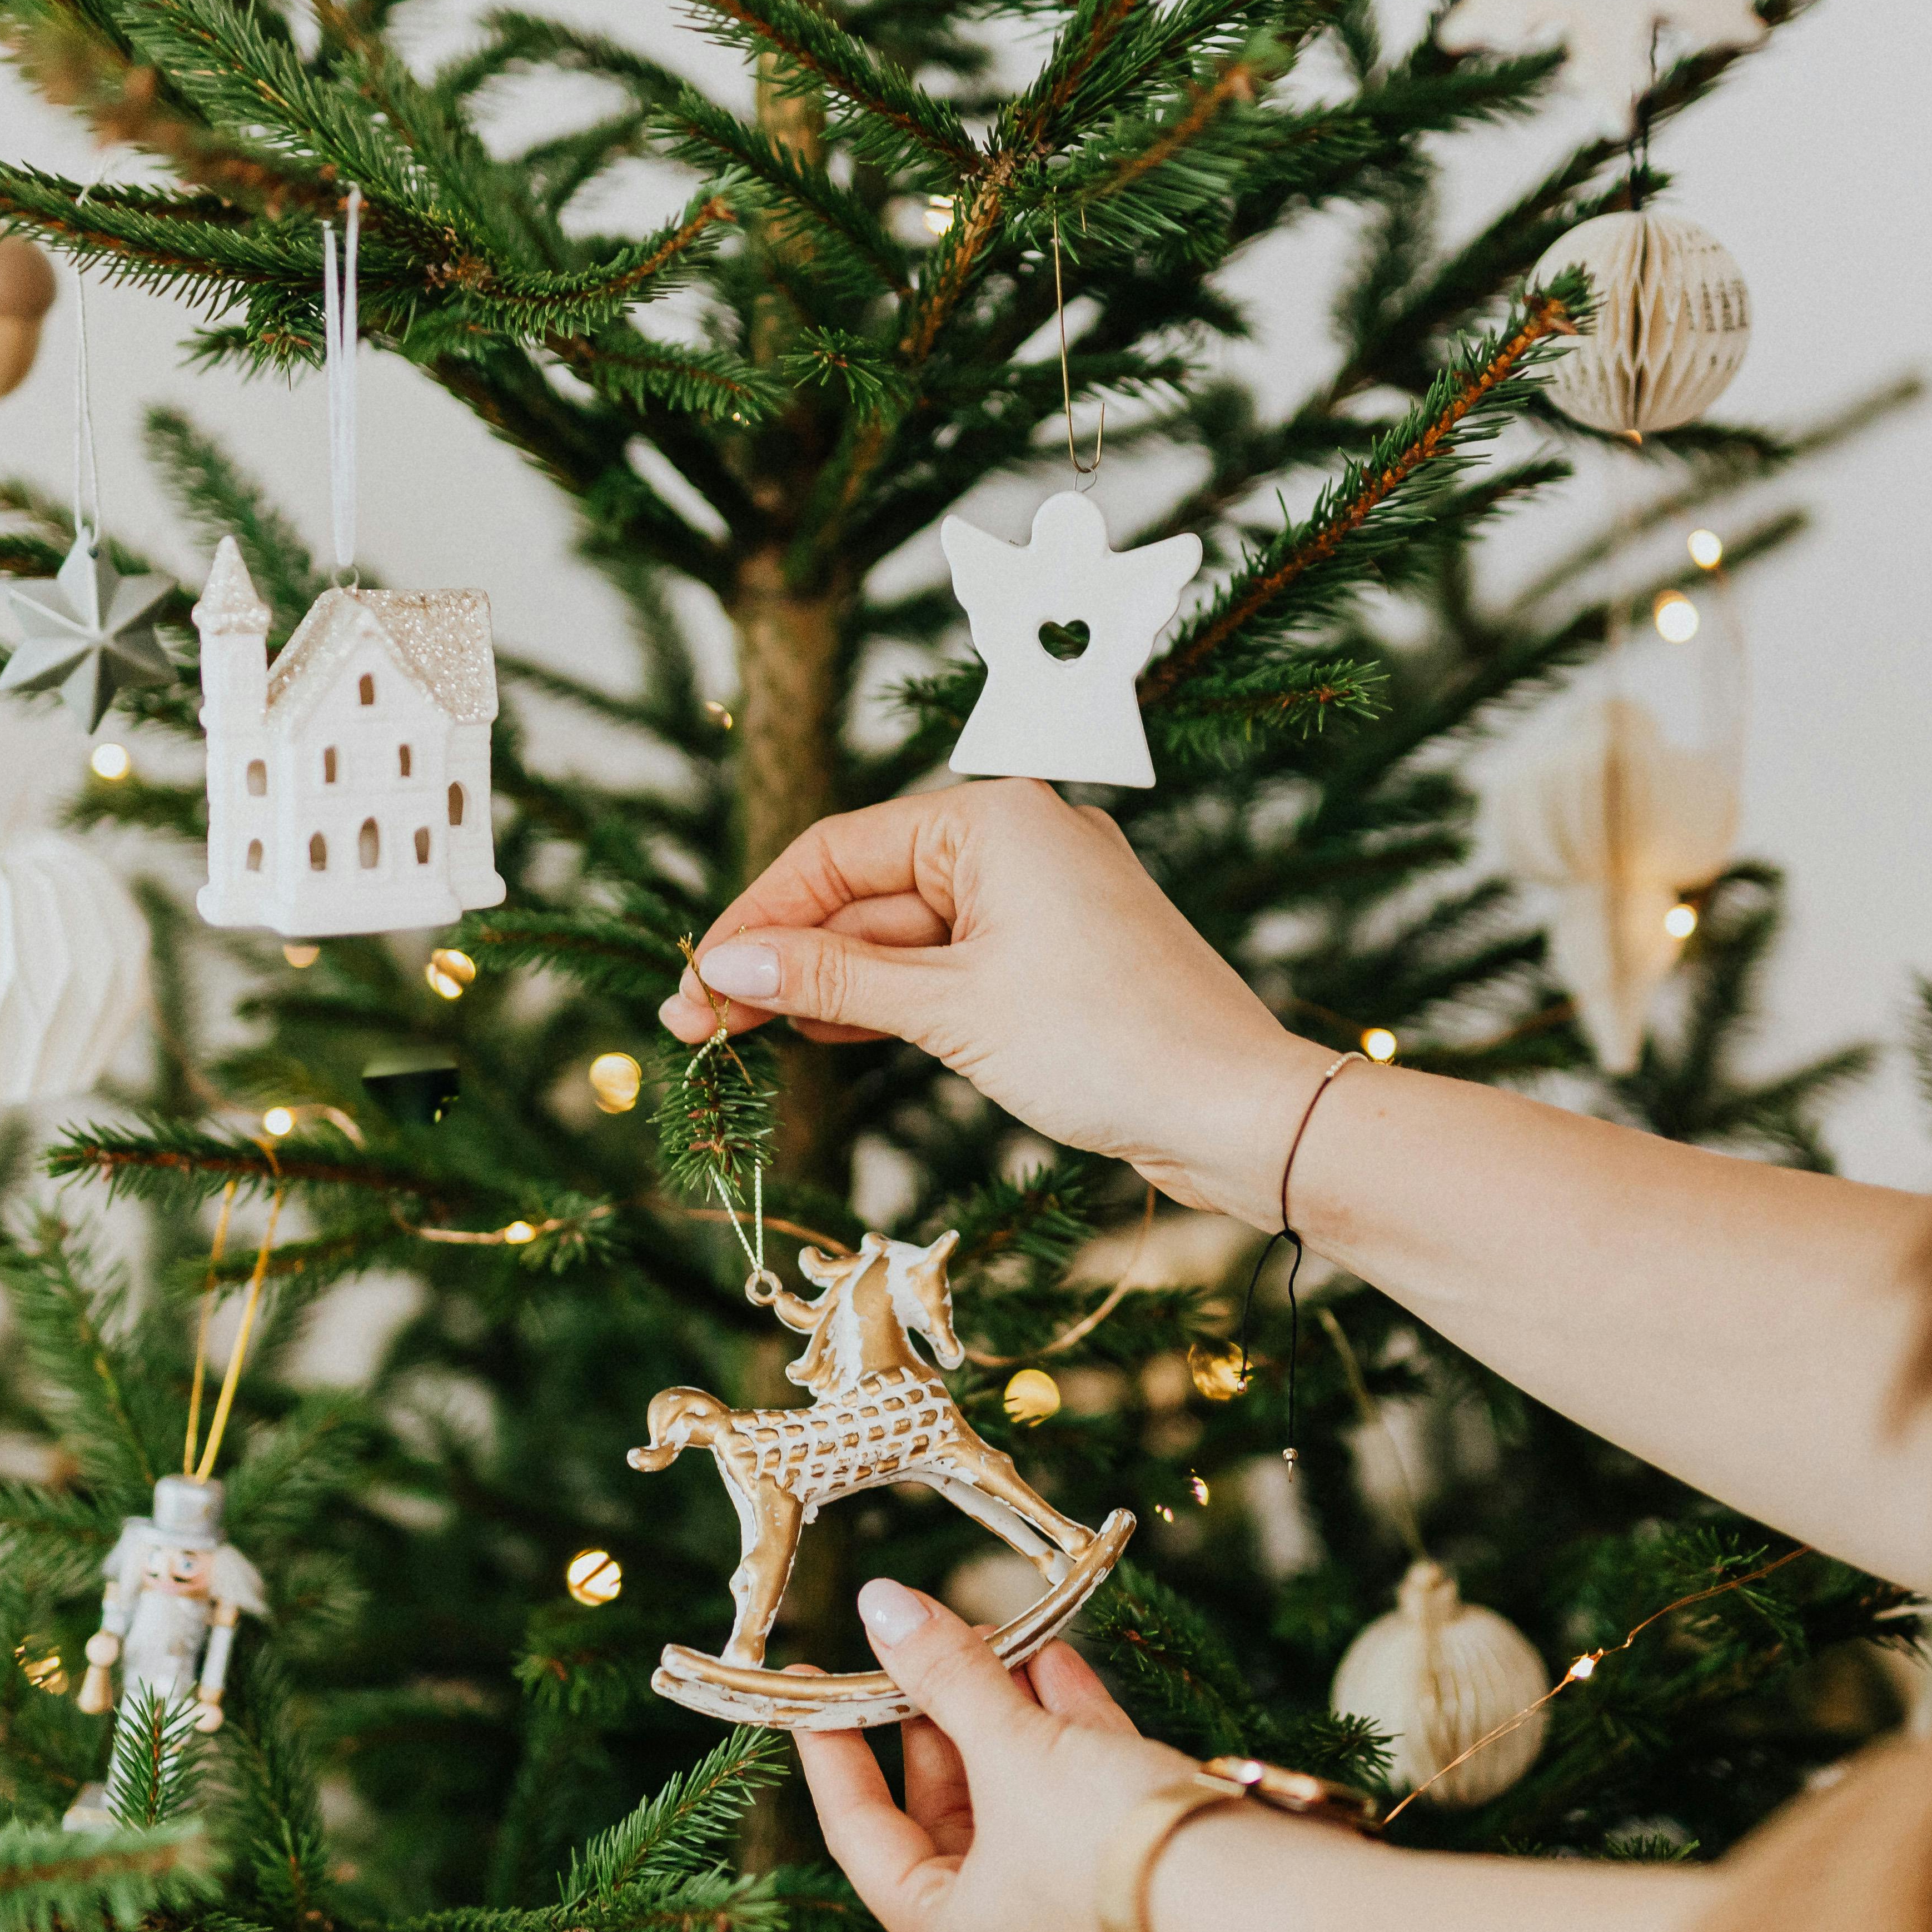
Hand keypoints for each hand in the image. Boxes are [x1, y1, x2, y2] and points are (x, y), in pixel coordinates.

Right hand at [655, 781, 1333, 1226]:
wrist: (1238, 1113)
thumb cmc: (1111, 1044)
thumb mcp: (951, 1008)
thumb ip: (833, 983)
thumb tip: (726, 968)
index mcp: (995, 819)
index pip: (837, 852)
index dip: (755, 920)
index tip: (693, 986)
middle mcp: (1019, 840)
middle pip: (863, 893)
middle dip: (780, 962)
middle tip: (695, 1030)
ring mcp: (1041, 901)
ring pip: (901, 936)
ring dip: (826, 987)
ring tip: (739, 1041)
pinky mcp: (1056, 959)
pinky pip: (947, 966)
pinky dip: (888, 1001)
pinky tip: (824, 1037)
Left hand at [794, 1577, 1205, 1931]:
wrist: (1258, 1902)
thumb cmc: (1109, 1846)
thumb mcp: (1014, 1748)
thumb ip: (946, 1674)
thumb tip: (882, 1605)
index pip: (862, 1835)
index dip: (834, 1751)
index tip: (815, 1687)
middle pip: (949, 1816)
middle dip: (942, 1720)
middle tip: (930, 1645)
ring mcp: (1080, 1924)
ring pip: (1022, 1806)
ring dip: (1008, 1717)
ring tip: (996, 1638)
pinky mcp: (1144, 1889)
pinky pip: (1085, 1808)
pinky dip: (1068, 1738)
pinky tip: (1059, 1666)